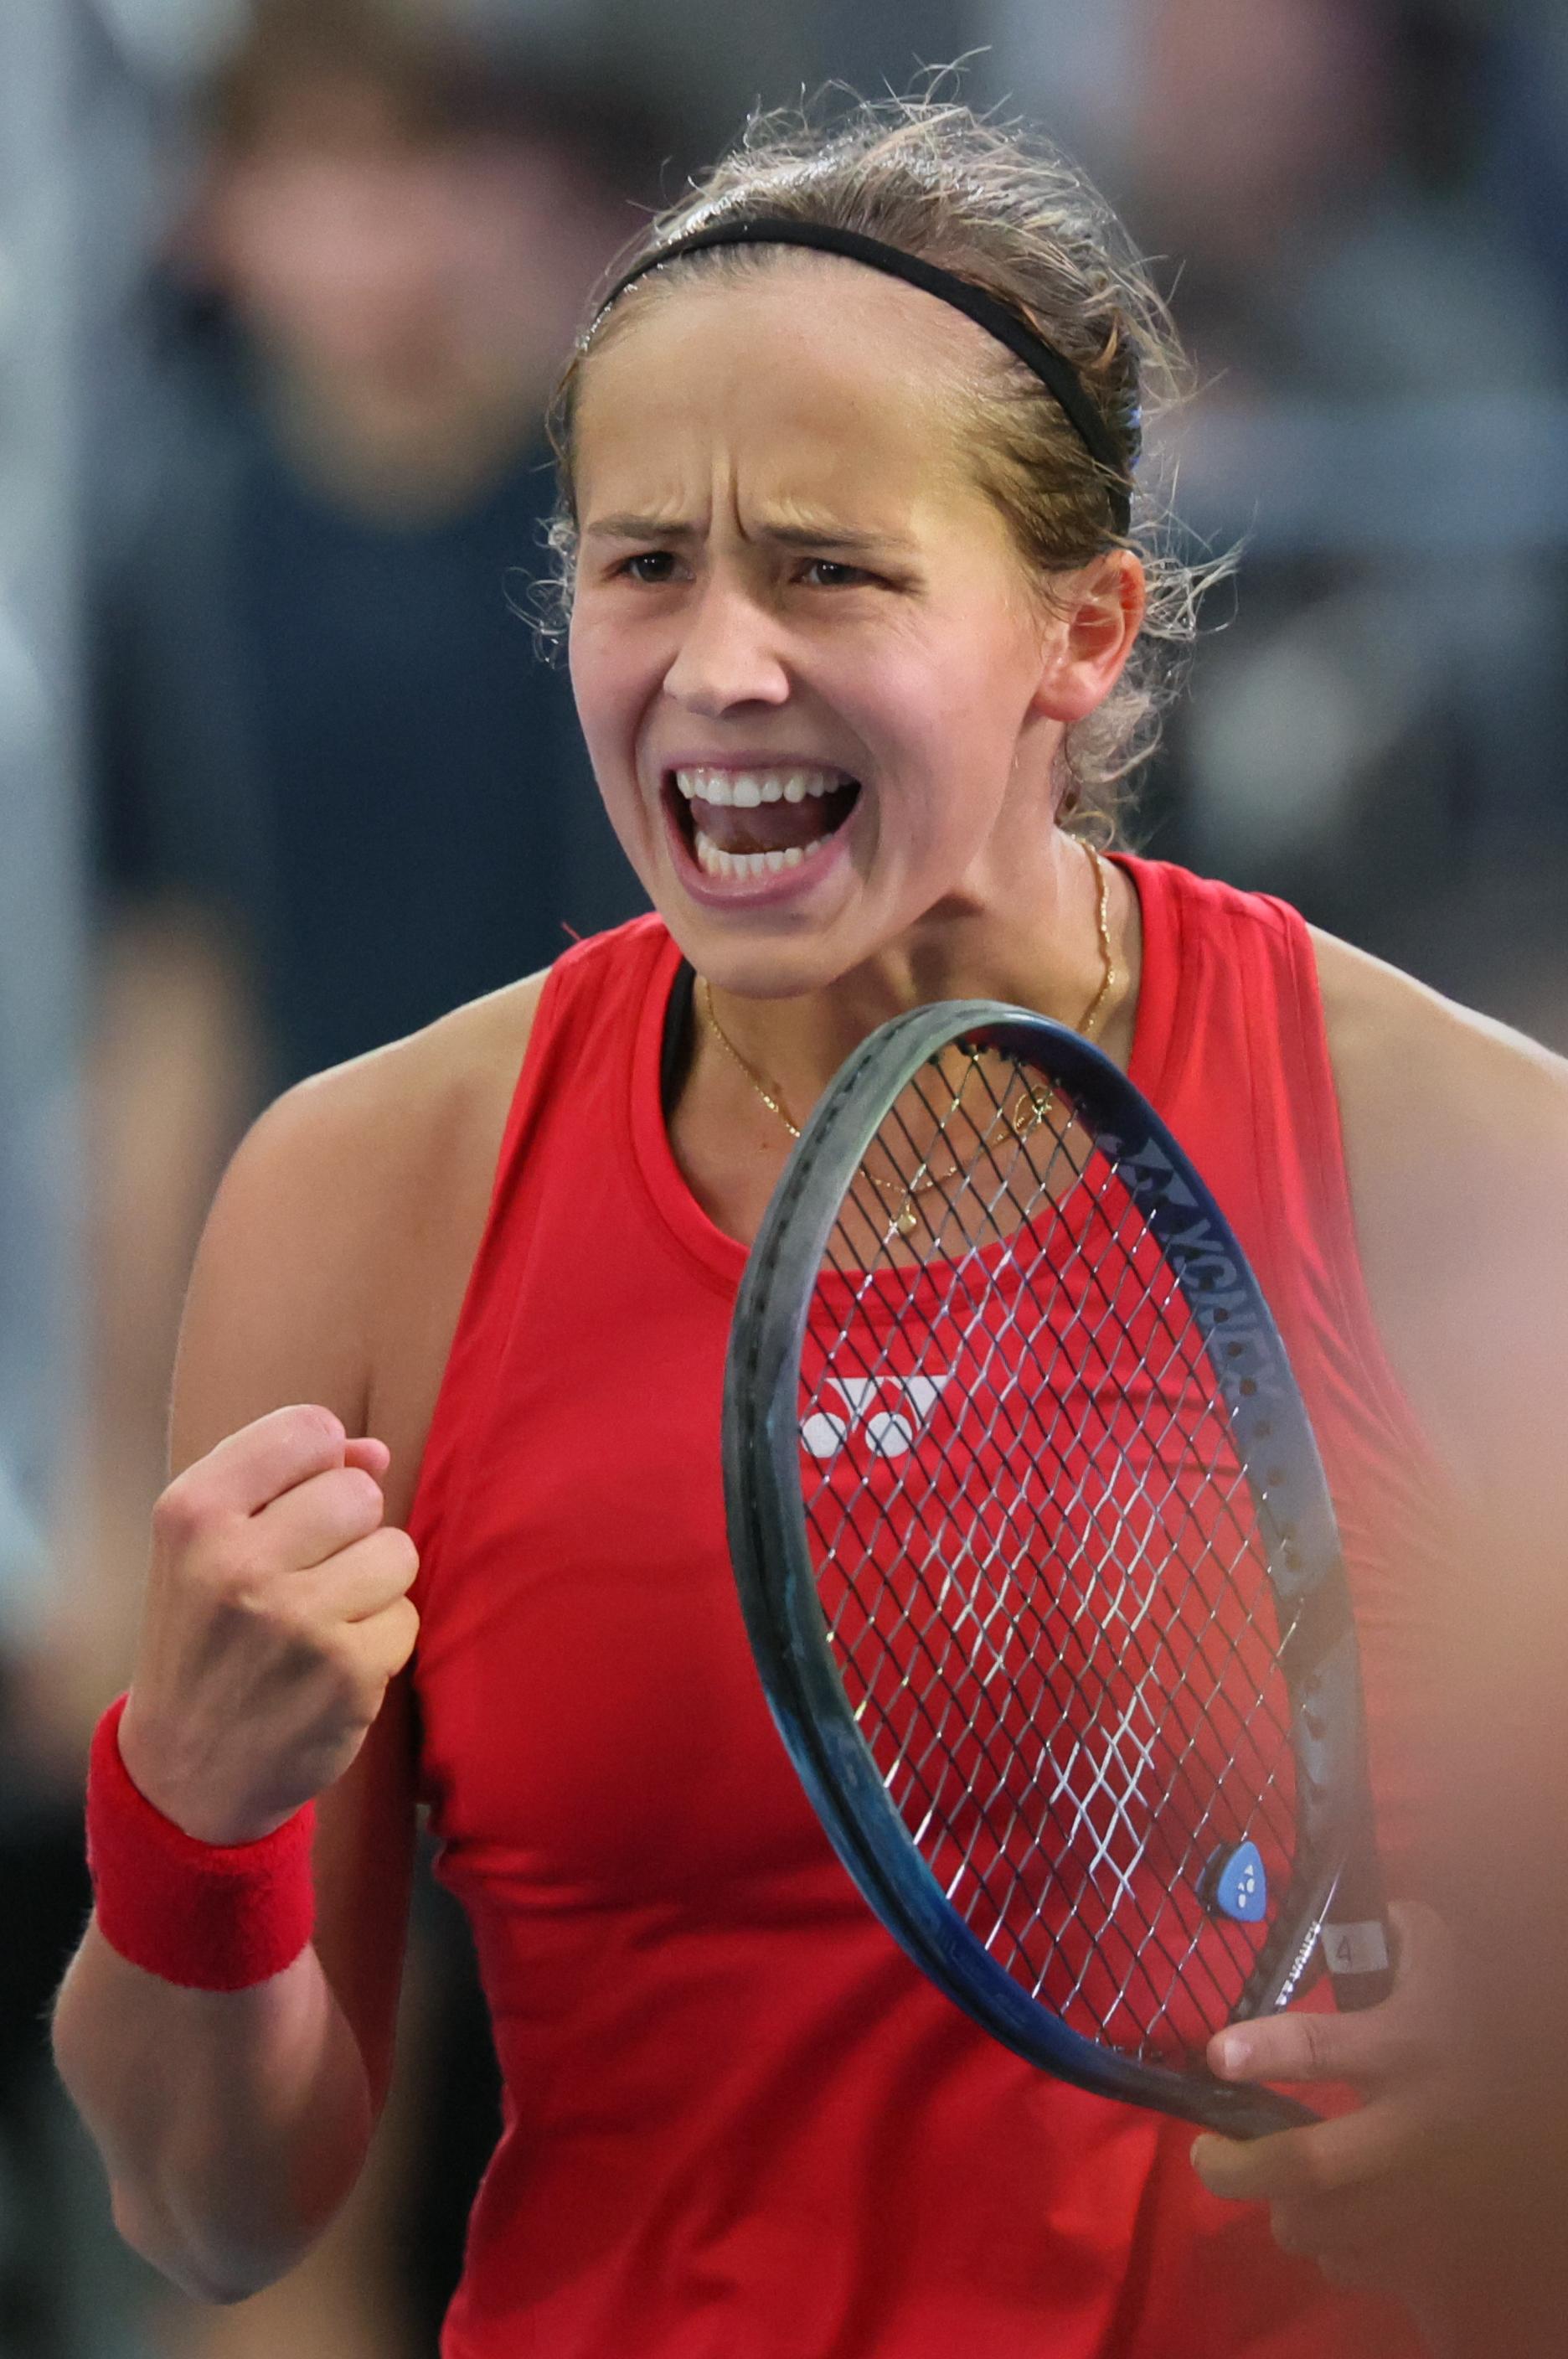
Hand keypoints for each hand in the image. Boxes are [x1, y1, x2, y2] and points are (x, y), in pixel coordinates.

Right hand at [118, 1406, 418, 1843]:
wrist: (185, 1773)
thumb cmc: (208, 1637)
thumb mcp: (208, 1546)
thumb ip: (285, 1481)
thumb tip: (374, 1452)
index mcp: (192, 1512)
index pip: (309, 1430)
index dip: (319, 1467)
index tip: (290, 1512)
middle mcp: (237, 1561)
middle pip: (361, 1492)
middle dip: (350, 1531)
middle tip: (305, 1578)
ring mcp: (295, 1620)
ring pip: (397, 1551)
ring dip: (373, 1586)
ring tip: (321, 1621)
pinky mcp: (347, 1672)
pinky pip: (407, 1617)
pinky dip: (381, 1641)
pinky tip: (332, 1667)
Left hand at [1191, 1903, 1466, 2327]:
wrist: (1550, 2093)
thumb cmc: (1482, 2020)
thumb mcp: (1441, 1963)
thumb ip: (1392, 1935)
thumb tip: (1352, 1914)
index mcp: (1404, 2048)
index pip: (1321, 2047)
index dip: (1264, 2050)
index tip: (1216, 2056)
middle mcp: (1413, 2127)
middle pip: (1308, 2166)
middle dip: (1237, 2169)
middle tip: (1206, 2155)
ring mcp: (1428, 2195)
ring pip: (1326, 2228)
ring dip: (1287, 2213)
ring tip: (1275, 2190)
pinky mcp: (1443, 2244)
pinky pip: (1364, 2268)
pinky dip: (1337, 2253)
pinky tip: (1340, 2223)